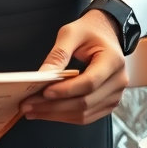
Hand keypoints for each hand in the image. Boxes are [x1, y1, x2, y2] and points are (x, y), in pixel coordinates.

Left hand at [20, 9, 128, 124]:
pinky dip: (64, 116)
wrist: (106, 34)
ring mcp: (115, 95)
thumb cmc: (89, 31)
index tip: (44, 92)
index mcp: (113, 61)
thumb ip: (58, 55)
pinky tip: (46, 111)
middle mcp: (118, 81)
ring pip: (84, 114)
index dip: (66, 90)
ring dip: (56, 115)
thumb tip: (43, 76)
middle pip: (85, 102)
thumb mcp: (71, 33)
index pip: (89, 82)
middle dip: (54, 106)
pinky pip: (86, 116)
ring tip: (32, 110)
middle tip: (28, 105)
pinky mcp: (107, 103)